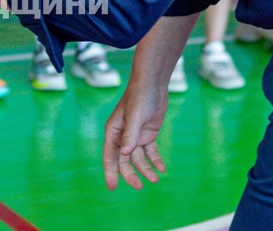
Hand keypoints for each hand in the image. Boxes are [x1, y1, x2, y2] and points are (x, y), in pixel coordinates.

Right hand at [103, 74, 168, 189]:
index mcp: (113, 131)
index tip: (112, 188)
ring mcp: (136, 136)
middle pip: (124, 161)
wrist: (153, 84)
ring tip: (156, 179)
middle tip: (139, 186)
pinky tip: (162, 168)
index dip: (110, 172)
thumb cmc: (139, 97)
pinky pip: (150, 152)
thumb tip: (125, 154)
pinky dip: (156, 160)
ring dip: (146, 169)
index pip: (110, 156)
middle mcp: (123, 136)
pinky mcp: (148, 134)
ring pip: (139, 159)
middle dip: (131, 174)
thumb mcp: (135, 116)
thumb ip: (130, 135)